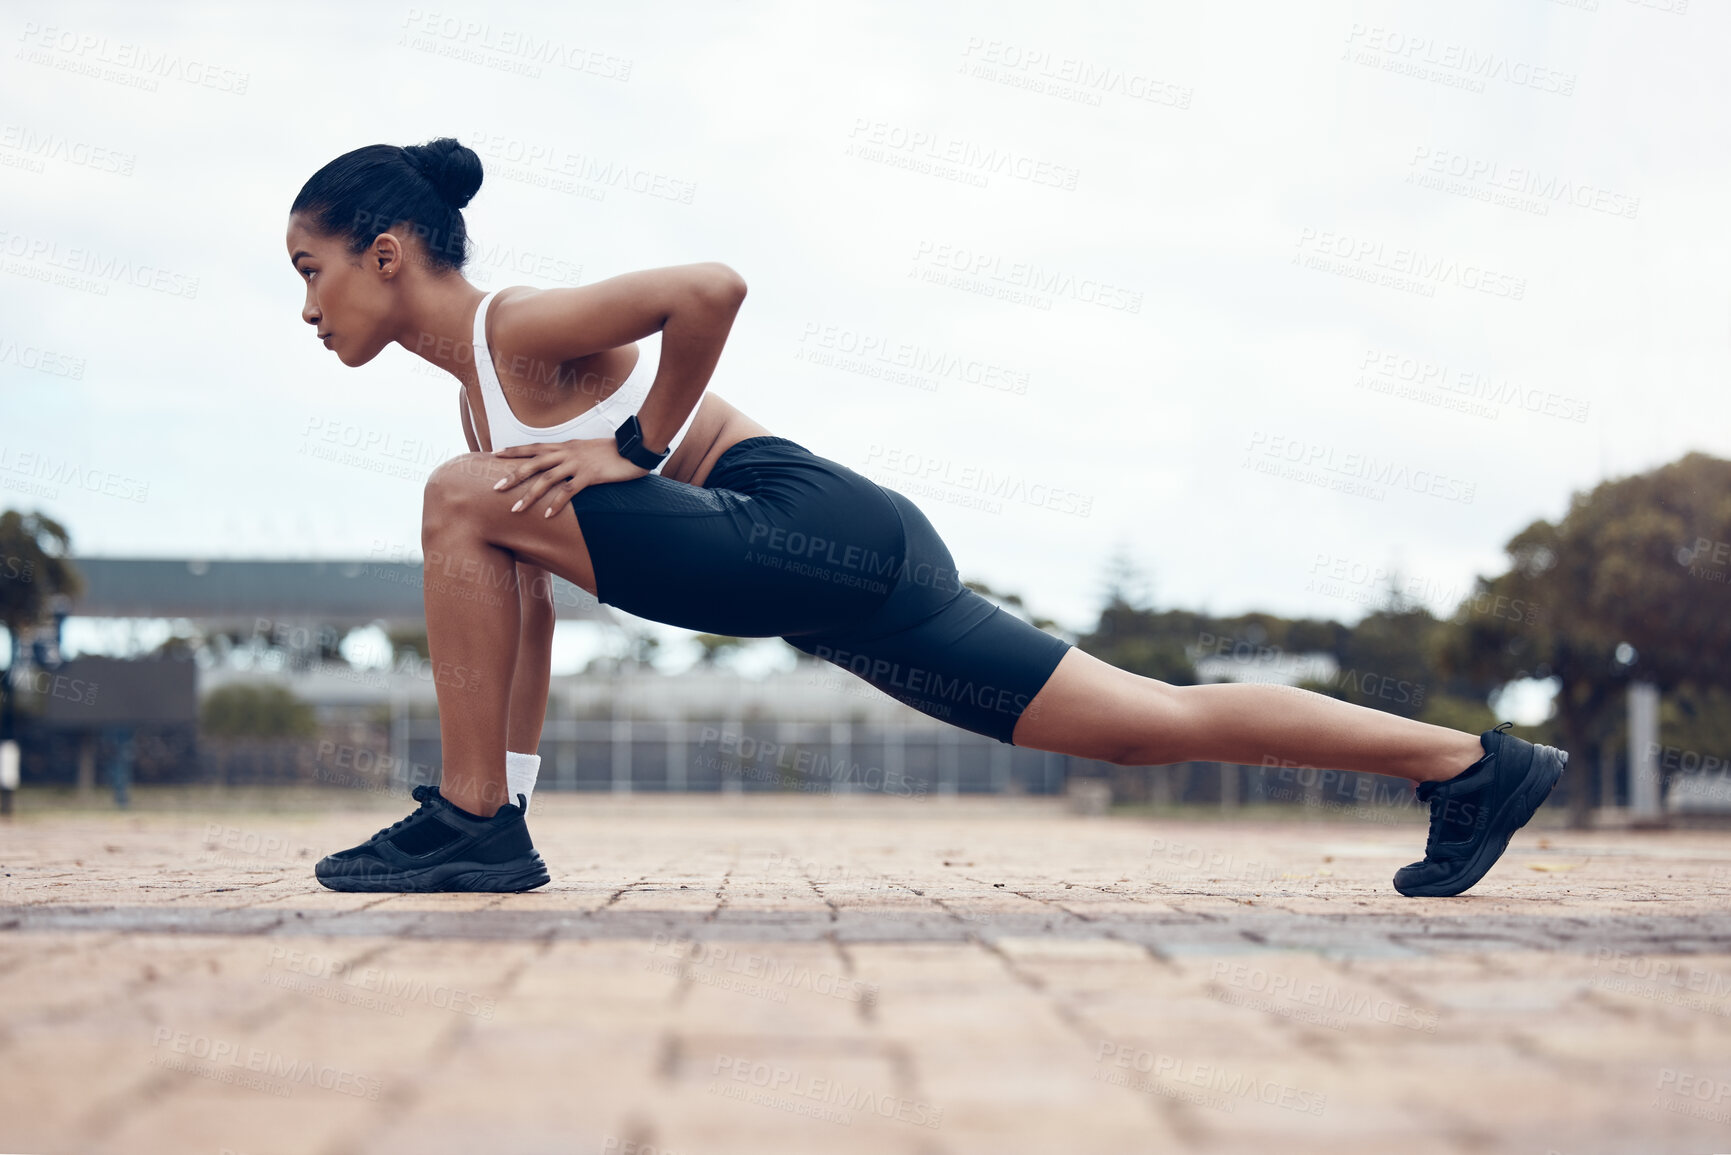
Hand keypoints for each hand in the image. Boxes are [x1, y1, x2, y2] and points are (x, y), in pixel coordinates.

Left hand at [491, 438, 649, 517]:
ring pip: (547, 479)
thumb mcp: (585, 449)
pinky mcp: (590, 476)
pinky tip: (547, 515)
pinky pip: (570, 491)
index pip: (533, 447)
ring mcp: (578, 464)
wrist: (633, 448)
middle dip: (513, 476)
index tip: (494, 454)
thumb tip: (557, 465)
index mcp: (564, 446)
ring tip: (516, 509)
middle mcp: (567, 453)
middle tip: (496, 488)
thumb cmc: (610, 452)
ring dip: (530, 495)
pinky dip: (557, 503)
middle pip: (533, 463)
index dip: (514, 450)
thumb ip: (569, 456)